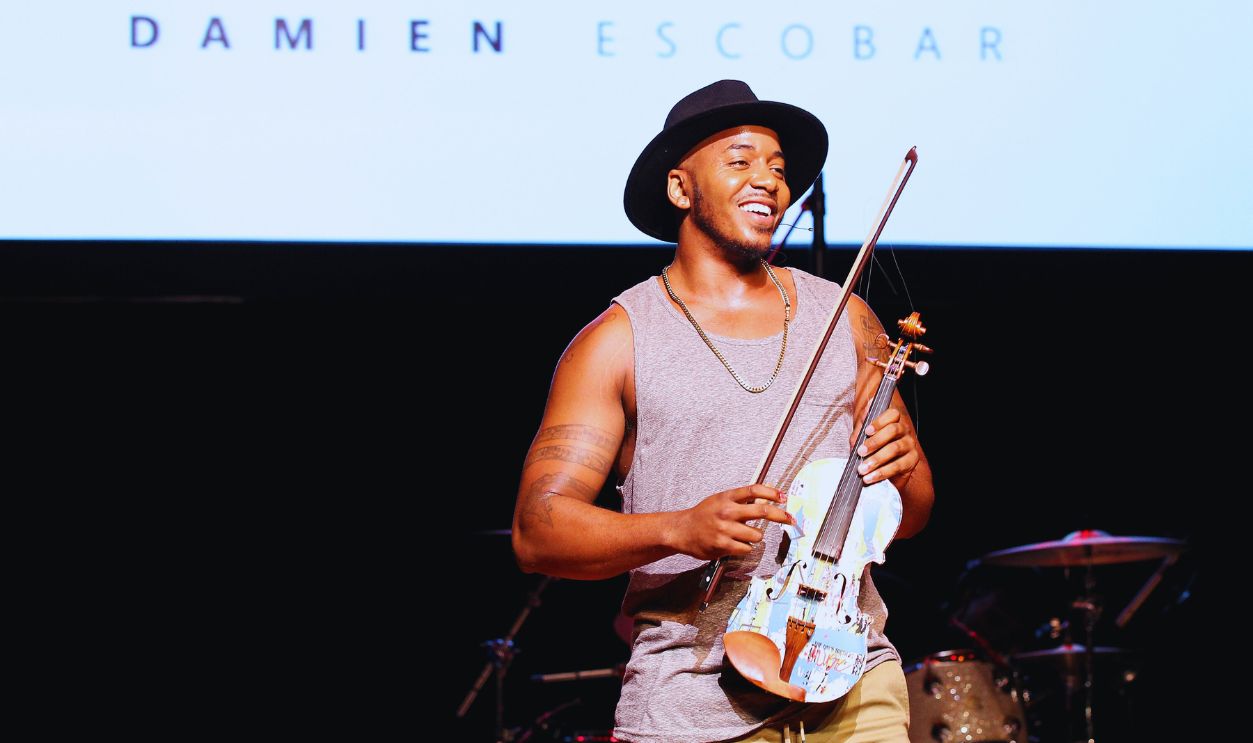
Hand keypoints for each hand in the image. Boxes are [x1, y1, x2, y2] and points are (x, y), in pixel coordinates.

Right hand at [668, 484, 794, 559]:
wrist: (682, 530)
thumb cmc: (704, 514)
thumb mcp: (722, 500)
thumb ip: (744, 497)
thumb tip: (769, 490)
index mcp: (727, 497)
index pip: (754, 490)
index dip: (772, 493)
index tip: (783, 497)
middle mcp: (727, 511)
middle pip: (761, 512)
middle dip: (780, 516)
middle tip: (790, 519)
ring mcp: (725, 529)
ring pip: (756, 534)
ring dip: (756, 536)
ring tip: (744, 534)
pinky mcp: (723, 545)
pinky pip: (746, 548)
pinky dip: (745, 547)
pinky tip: (735, 543)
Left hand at [850, 407, 920, 488]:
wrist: (884, 472)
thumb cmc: (873, 449)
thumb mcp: (863, 438)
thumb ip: (860, 431)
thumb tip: (859, 424)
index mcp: (893, 421)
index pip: (892, 414)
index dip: (880, 421)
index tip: (866, 431)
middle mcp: (904, 430)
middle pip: (893, 430)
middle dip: (875, 441)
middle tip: (860, 452)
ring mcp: (909, 445)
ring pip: (895, 448)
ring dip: (876, 459)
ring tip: (862, 469)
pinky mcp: (911, 461)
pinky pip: (897, 466)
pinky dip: (882, 473)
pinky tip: (870, 477)